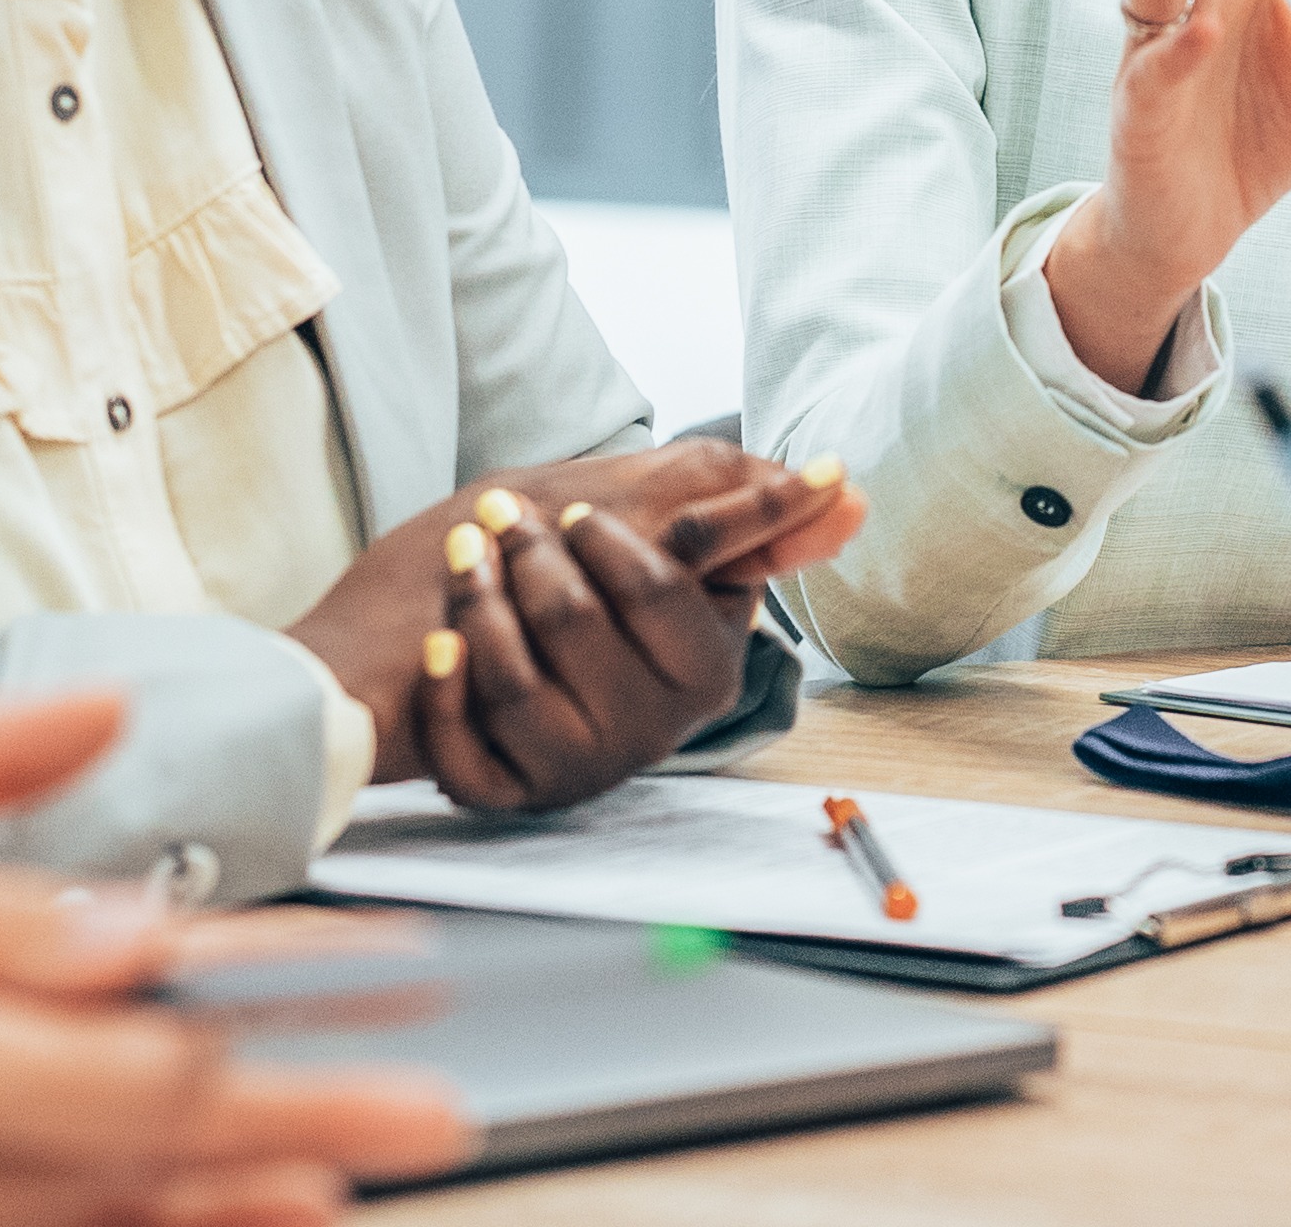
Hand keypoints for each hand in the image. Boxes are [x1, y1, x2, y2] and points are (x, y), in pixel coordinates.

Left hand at [290, 441, 860, 811]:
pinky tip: (438, 643)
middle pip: (575, 624)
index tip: (572, 508)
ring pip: (515, 682)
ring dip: (476, 605)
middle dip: (527, 554)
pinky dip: (445, 687)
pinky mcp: (507, 795)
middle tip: (498, 515)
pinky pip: (466, 749)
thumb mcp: (666, 534)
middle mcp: (648, 732)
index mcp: (703, 671)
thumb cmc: (571, 579)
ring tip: (463, 556)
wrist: (454, 644)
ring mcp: (575, 767)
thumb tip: (852, 496)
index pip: (659, 590)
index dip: (605, 540)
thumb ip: (750, 517)